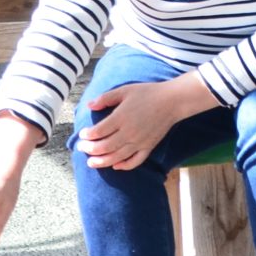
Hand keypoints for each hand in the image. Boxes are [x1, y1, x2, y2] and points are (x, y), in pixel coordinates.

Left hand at [77, 74, 208, 171]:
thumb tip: (89, 106)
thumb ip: (106, 98)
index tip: (83, 134)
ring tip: (91, 162)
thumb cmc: (148, 93)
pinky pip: (135, 161)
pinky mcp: (149, 147)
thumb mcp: (125, 90)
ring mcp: (139, 142)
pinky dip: (124, 166)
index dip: (87, 135)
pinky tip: (115, 165)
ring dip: (101, 162)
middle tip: (82, 148)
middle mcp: (129, 132)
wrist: (173, 101)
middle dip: (90, 149)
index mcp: (121, 117)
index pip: (98, 131)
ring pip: (116, 157)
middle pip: (104, 147)